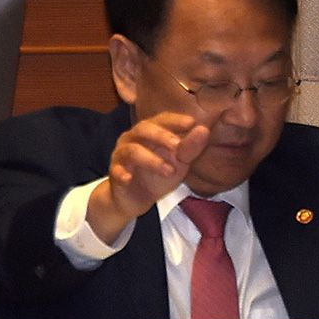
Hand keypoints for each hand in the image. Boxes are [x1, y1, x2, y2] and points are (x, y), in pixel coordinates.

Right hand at [87, 112, 209, 242]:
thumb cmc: (159, 174)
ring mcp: (122, 154)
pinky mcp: (114, 171)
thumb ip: (190, 147)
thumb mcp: (179, 162)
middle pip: (143, 129)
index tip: (191, 122)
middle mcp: (134, 138)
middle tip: (177, 146)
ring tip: (169, 171)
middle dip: (161, 136)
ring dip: (151, 160)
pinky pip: (116, 170)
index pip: (162, 119)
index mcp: (151, 132)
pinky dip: (122, 173)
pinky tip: (129, 178)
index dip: (175, 120)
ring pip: (132, 150)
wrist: (136, 198)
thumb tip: (204, 129)